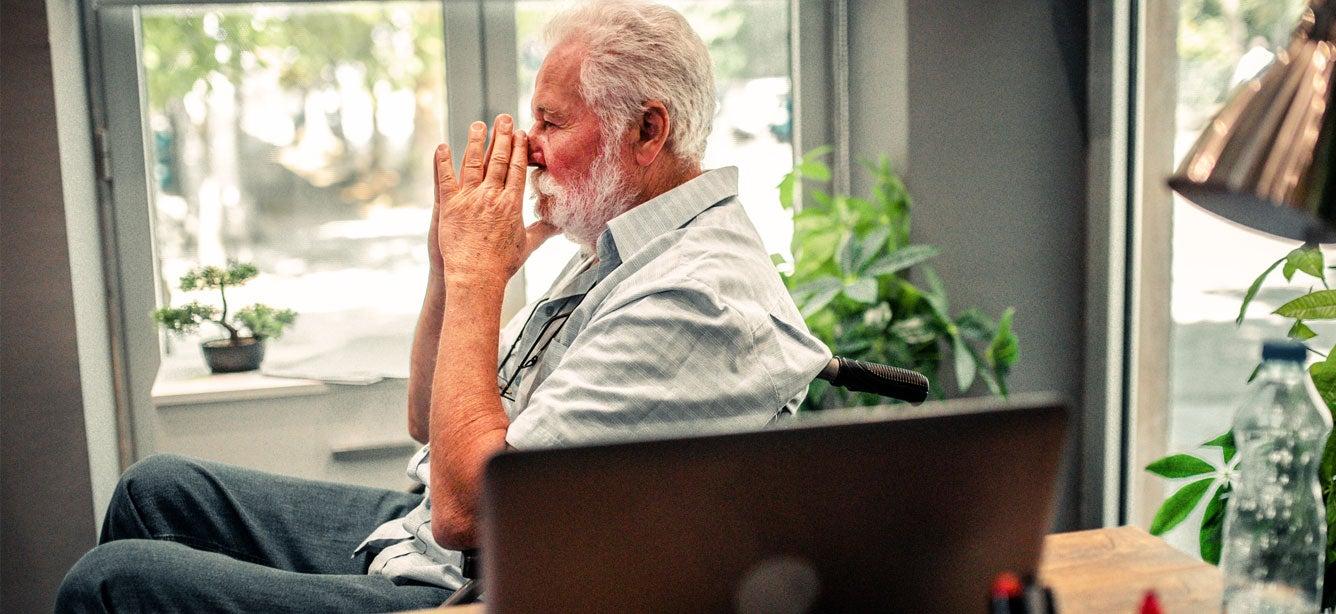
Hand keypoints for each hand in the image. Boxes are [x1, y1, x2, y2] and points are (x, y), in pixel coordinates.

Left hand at [434, 115, 558, 282]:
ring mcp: (470, 199)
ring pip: (473, 163)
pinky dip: (443, 161)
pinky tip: (443, 146)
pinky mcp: (449, 205)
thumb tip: (562, 226)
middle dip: (502, 136)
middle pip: (498, 160)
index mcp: (512, 204)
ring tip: (478, 125)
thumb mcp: (527, 245)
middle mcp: (492, 196)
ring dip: (476, 141)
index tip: (520, 133)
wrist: (476, 277)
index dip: (519, 148)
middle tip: (503, 118)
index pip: (517, 168)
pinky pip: (444, 178)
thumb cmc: (502, 264)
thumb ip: (544, 230)